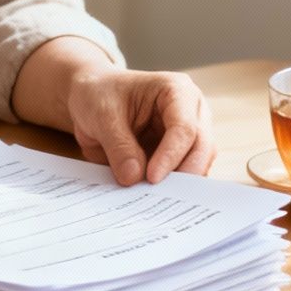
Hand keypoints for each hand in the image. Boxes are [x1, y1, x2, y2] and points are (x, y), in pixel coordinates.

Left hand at [63, 68, 217, 185]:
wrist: (89, 99)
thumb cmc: (99, 95)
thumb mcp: (102, 115)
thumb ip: (119, 146)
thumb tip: (133, 178)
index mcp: (176, 91)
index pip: (184, 128)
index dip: (171, 155)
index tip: (152, 177)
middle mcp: (191, 112)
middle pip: (202, 148)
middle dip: (185, 173)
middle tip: (162, 196)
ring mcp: (188, 135)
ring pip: (197, 164)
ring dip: (179, 183)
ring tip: (155, 200)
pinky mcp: (178, 155)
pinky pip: (181, 175)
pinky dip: (169, 187)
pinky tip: (153, 198)